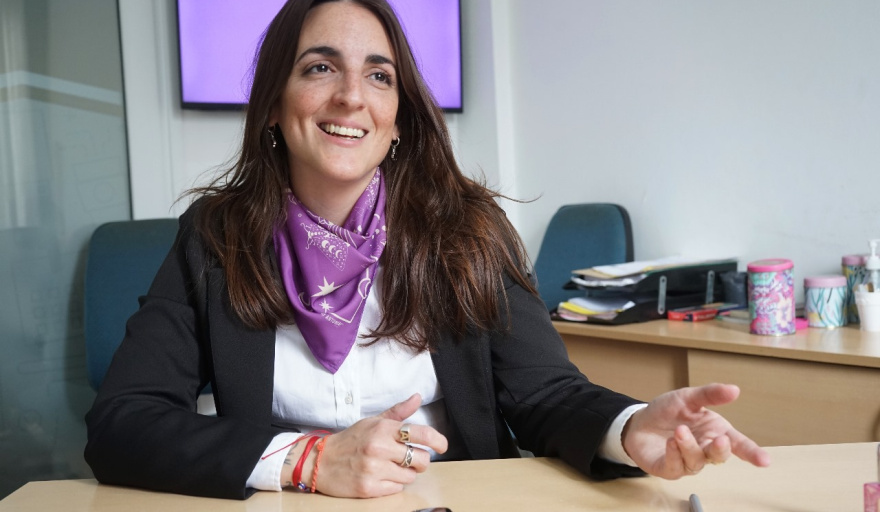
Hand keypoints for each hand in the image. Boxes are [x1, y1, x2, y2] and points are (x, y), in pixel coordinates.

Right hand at [316, 393, 447, 497]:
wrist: (320, 461)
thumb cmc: (350, 440)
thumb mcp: (372, 421)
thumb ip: (398, 412)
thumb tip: (417, 398)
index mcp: (382, 429)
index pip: (420, 433)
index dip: (437, 440)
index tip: (442, 445)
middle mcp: (378, 448)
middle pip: (421, 459)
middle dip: (420, 460)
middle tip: (409, 458)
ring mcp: (373, 469)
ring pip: (410, 476)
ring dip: (405, 473)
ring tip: (390, 467)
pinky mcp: (368, 488)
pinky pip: (397, 488)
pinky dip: (393, 484)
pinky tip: (381, 477)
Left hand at [621, 383, 770, 478]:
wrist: (639, 422)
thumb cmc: (667, 412)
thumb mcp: (688, 397)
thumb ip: (710, 394)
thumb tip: (734, 389)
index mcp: (715, 431)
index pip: (738, 444)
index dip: (752, 453)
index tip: (765, 461)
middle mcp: (704, 448)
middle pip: (719, 456)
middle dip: (721, 450)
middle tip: (719, 440)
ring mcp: (688, 461)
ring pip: (697, 461)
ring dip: (689, 446)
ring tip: (679, 431)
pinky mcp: (670, 469)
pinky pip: (676, 467)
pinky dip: (674, 454)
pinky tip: (669, 443)